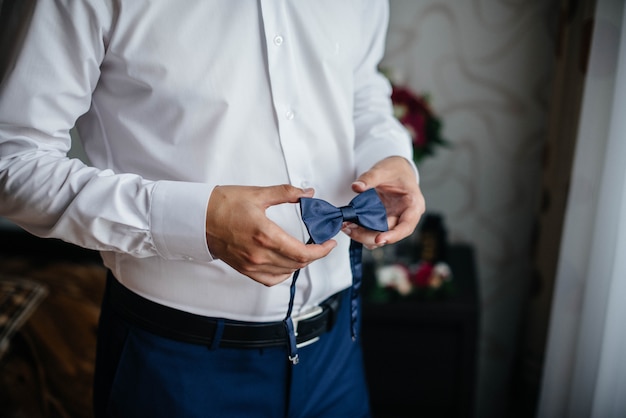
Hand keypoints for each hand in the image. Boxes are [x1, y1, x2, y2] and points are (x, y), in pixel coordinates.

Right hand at [206, 185, 336, 285]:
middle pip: (297, 263)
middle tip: (322, 244)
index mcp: (266, 235)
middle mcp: (260, 254)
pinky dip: (283, 274)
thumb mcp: (258, 194)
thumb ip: (286, 193)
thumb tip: (307, 193)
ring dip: (300, 263)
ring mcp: (251, 264)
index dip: (321, 250)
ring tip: (306, 250)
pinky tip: (287, 264)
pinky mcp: (244, 268)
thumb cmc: (222, 204)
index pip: (303, 253)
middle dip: (315, 255)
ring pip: (286, 272)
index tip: (330, 243)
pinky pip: (270, 280)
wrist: (197, 217)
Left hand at [344, 156, 424, 248]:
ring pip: (380, 235)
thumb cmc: (395, 169)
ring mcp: (394, 220)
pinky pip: (374, 231)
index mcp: (413, 204)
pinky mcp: (384, 221)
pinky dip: (361, 231)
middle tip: (349, 229)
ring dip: (363, 235)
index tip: (378, 239)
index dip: (393, 235)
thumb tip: (356, 186)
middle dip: (369, 236)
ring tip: (347, 227)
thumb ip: (369, 178)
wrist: (396, 169)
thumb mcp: (383, 170)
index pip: (406, 226)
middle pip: (390, 233)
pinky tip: (350, 225)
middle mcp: (405, 216)